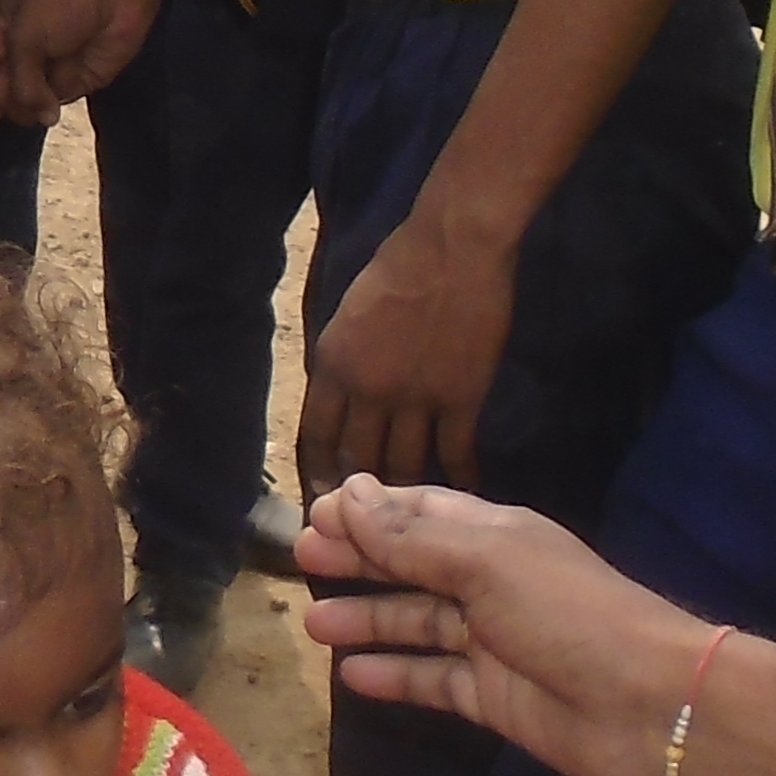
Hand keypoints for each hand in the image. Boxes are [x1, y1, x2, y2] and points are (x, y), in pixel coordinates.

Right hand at [0, 0, 160, 144]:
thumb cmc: (61, 4)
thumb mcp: (25, 37)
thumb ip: (19, 82)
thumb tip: (39, 117)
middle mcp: (14, 51)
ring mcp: (41, 69)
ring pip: (18, 103)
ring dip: (19, 110)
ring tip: (30, 108)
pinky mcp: (68, 84)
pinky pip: (46, 106)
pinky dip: (44, 110)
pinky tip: (48, 110)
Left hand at [299, 211, 514, 490]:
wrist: (456, 248)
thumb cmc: (400, 265)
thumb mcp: (349, 314)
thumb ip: (343, 360)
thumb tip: (342, 396)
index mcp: (332, 365)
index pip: (315, 437)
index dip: (316, 474)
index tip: (321, 500)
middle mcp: (366, 392)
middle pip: (356, 460)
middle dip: (357, 496)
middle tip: (364, 527)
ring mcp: (414, 400)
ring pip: (404, 465)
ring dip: (405, 492)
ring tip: (409, 517)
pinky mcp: (460, 400)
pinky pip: (454, 453)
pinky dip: (457, 478)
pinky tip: (460, 494)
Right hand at [299, 480, 712, 775]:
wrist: (650, 704)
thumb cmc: (570, 615)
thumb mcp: (486, 563)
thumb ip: (411, 537)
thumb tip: (349, 493)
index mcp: (496, 535)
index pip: (421, 513)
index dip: (369, 512)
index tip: (314, 516)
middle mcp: (492, 582)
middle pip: (413, 564)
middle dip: (359, 561)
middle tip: (299, 561)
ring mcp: (493, 642)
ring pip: (417, 623)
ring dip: (367, 619)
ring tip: (312, 624)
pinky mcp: (494, 697)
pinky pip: (433, 680)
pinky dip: (394, 675)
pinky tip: (351, 676)